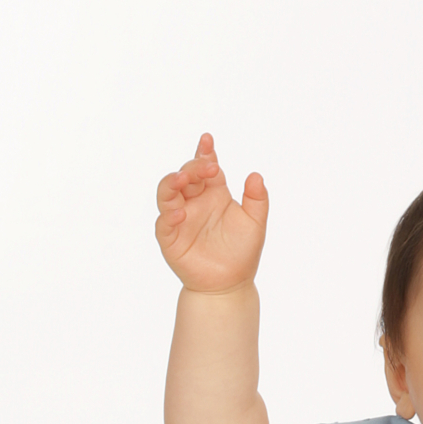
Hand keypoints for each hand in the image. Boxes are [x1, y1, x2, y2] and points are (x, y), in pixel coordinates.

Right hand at [156, 133, 268, 293]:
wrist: (230, 284)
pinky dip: (170, 215)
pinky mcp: (170, 237)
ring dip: (172, 182)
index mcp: (214, 193)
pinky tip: (181, 213)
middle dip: (193, 167)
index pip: (206, 166)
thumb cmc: (242, 252)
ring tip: (183, 178)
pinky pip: (164, 222)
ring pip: (167, 193)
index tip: (207, 139)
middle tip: (207, 166)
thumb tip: (255, 174)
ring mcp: (180, 218)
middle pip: (185, 175)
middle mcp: (194, 201)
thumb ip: (257, 199)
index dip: (205, 152)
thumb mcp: (256, 223)